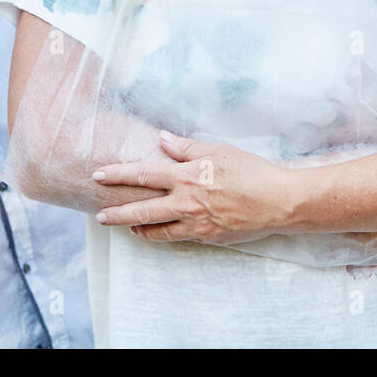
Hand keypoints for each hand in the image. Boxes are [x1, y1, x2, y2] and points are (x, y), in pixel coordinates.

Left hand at [91, 130, 296, 244]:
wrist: (277, 201)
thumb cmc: (250, 171)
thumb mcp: (217, 151)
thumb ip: (186, 147)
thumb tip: (162, 139)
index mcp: (187, 176)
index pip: (143, 174)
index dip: (118, 174)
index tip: (99, 175)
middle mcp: (186, 202)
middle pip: (141, 210)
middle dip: (116, 213)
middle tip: (99, 216)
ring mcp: (195, 224)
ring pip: (156, 230)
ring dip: (137, 228)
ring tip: (125, 226)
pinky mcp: (206, 237)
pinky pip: (176, 237)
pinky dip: (161, 235)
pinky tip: (155, 232)